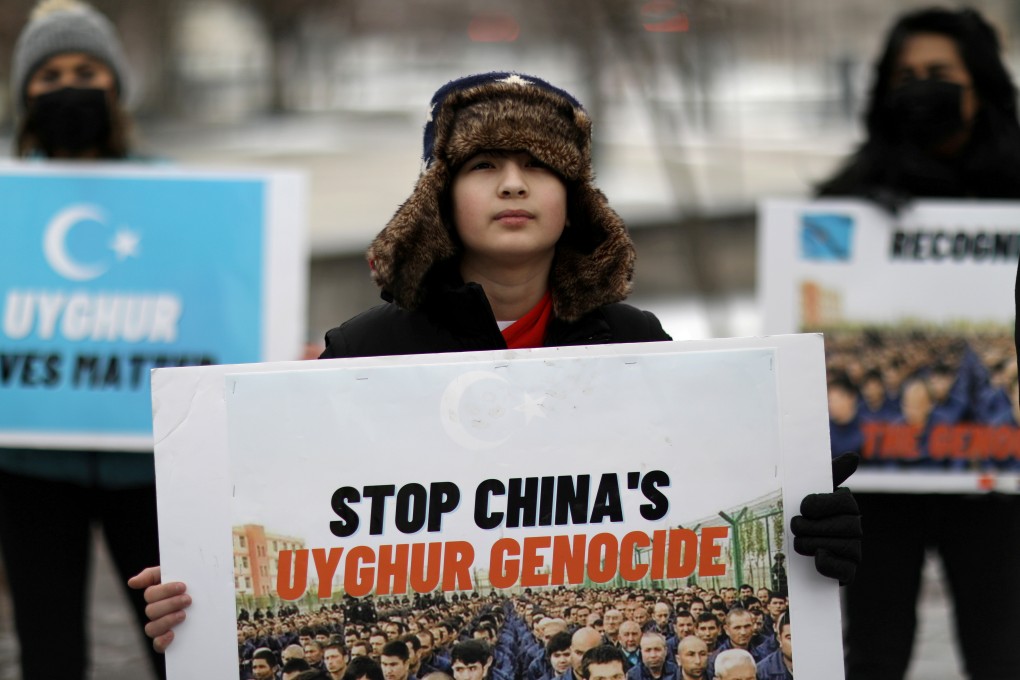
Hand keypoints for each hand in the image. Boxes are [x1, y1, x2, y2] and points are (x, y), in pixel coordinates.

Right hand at [127, 566, 190, 652]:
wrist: (211, 600)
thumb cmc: (192, 584)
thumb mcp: (176, 573)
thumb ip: (153, 574)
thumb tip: (131, 583)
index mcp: (156, 596)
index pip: (150, 594)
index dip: (165, 590)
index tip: (183, 586)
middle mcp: (155, 612)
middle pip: (151, 611)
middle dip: (170, 604)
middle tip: (188, 600)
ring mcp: (160, 627)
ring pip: (151, 628)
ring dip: (167, 620)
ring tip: (184, 615)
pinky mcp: (167, 641)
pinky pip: (157, 645)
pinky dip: (162, 641)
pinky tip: (172, 634)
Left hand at [791, 452, 862, 584]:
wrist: (786, 549)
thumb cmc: (799, 515)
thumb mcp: (807, 489)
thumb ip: (829, 472)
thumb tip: (854, 457)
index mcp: (847, 505)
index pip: (846, 502)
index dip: (821, 505)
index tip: (803, 507)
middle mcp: (856, 527)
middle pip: (845, 526)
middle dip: (812, 527)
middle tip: (795, 528)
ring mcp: (853, 551)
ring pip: (842, 546)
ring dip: (812, 544)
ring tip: (798, 543)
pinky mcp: (847, 573)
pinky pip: (845, 571)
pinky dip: (828, 564)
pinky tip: (816, 557)